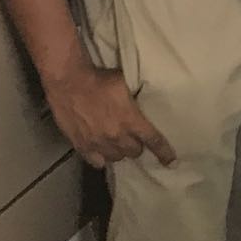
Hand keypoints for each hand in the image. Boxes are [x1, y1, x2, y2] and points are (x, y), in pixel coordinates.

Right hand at [43, 60, 176, 169]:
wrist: (69, 82)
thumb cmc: (100, 79)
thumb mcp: (125, 85)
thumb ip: (133, 103)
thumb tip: (140, 107)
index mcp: (131, 120)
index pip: (153, 140)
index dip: (163, 152)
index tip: (171, 161)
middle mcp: (116, 136)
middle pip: (134, 151)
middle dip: (137, 146)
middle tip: (135, 139)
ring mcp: (97, 143)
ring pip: (116, 157)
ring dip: (120, 151)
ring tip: (118, 144)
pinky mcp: (81, 145)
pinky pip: (96, 161)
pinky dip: (101, 158)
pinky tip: (102, 153)